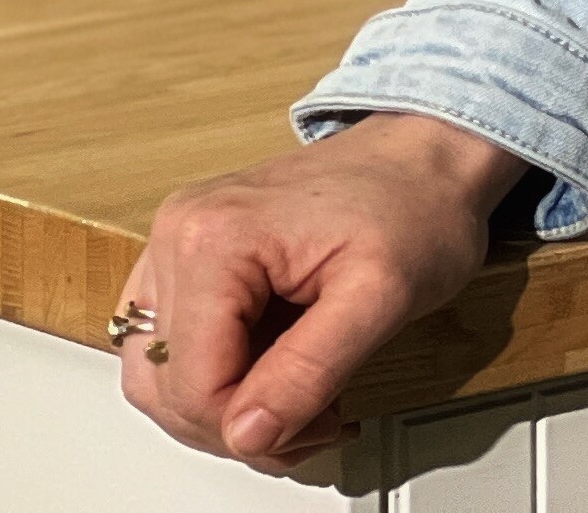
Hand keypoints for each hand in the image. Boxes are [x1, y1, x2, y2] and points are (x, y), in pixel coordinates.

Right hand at [117, 111, 520, 479]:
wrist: (427, 152)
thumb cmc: (416, 205)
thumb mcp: (383, 298)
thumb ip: (310, 371)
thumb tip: (247, 434)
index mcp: (213, 240)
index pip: (192, 386)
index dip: (253, 429)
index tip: (319, 424)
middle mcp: (178, 233)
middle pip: (166, 385)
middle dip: (239, 424)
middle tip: (316, 421)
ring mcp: (179, 241)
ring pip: (160, 371)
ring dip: (225, 406)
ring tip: (301, 398)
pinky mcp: (193, 253)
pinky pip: (177, 342)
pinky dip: (220, 374)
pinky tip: (278, 370)